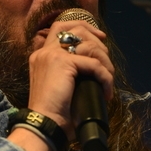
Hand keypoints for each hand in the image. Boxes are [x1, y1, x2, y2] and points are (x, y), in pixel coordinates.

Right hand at [27, 20, 114, 142]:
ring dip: (105, 61)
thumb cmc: (53, 112)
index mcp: (41, 55)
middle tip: (107, 61)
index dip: (83, 28)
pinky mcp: (63, 63)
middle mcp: (45, 51)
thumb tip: (94, 67)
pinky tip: (107, 91)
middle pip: (75, 28)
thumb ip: (68, 72)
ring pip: (89, 45)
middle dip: (97, 40)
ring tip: (109, 79)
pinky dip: (105, 77)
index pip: (60, 28)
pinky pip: (94, 64)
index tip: (100, 38)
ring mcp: (53, 55)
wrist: (45, 123)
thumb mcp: (59, 86)